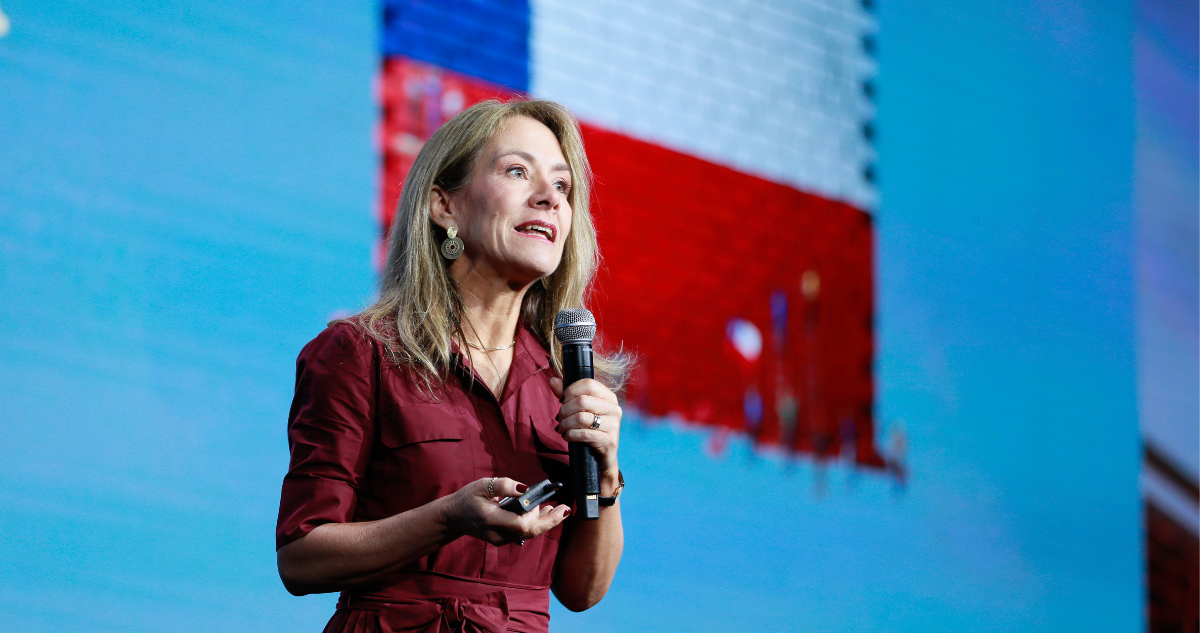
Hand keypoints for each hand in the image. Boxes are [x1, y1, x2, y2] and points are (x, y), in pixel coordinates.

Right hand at [443, 477, 570, 544]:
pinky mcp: (503, 539)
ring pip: (529, 534)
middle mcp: (498, 534)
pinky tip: (544, 513)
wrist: (453, 518)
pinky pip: (523, 533)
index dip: (534, 514)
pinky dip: (535, 523)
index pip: (521, 524)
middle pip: (530, 533)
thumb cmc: (467, 498)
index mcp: (491, 520)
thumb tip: (524, 488)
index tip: (538, 500)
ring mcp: (501, 539)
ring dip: (545, 522)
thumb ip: (503, 485)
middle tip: (566, 509)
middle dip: (551, 521)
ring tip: (559, 509)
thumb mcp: (482, 485)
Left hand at [549, 377, 621, 489]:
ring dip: (565, 424)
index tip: (562, 400)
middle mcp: (614, 409)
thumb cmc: (589, 430)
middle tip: (559, 418)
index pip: (588, 383)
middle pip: (582, 401)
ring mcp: (614, 425)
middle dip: (564, 410)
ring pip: (581, 417)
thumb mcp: (579, 410)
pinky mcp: (609, 441)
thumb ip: (567, 395)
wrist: (602, 458)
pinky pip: (584, 434)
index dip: (570, 390)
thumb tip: (553, 379)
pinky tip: (567, 437)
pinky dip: (570, 435)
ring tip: (561, 429)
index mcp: (609, 397)